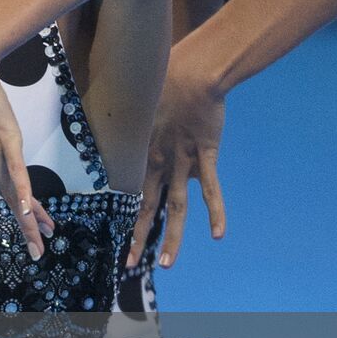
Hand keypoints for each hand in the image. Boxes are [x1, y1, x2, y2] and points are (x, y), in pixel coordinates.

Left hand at [126, 53, 225, 269]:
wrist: (193, 72)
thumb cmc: (165, 82)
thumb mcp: (141, 106)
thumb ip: (136, 123)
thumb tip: (126, 123)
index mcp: (142, 153)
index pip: (131, 195)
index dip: (125, 220)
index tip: (118, 241)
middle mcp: (159, 163)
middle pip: (147, 208)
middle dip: (138, 238)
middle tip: (130, 264)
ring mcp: (182, 162)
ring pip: (176, 209)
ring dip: (171, 238)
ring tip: (166, 264)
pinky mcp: (206, 156)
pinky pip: (210, 189)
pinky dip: (216, 212)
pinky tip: (218, 235)